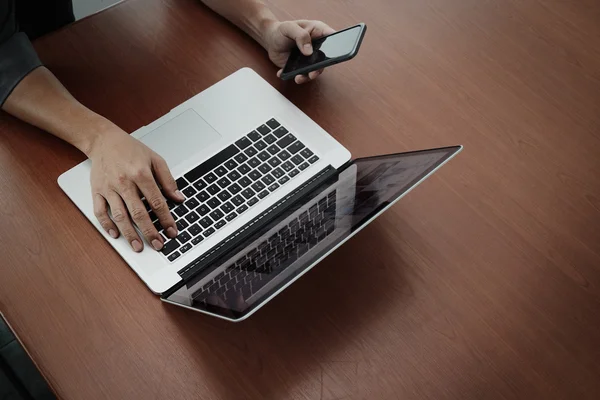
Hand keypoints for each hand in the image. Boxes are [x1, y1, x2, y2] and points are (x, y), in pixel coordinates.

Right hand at [88, 128, 183, 251]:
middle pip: (138, 213)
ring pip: (119, 216)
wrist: (103, 140)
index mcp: (141, 174)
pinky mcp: (97, 191)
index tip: (172, 231)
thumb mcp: (155, 159)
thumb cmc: (130, 149)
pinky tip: (116, 234)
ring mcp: (109, 188)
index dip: (166, 219)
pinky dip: (107, 225)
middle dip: (149, 232)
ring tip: (138, 247)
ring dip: (129, 234)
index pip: (156, 202)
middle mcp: (124, 182)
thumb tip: (179, 198)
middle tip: (158, 245)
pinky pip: (100, 211)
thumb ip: (168, 180)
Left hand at [262, 20, 334, 83]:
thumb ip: (300, 36)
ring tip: (298, 78)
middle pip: (325, 58)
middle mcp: (316, 47)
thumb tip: (309, 51)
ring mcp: (309, 58)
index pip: (332, 37)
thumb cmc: (281, 30)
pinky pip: (301, 74)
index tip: (334, 53)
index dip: (336, 44)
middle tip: (312, 73)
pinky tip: (282, 73)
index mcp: (318, 32)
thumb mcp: (289, 27)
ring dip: (306, 76)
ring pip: (314, 70)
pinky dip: (292, 76)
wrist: (270, 39)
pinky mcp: (301, 67)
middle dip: (319, 68)